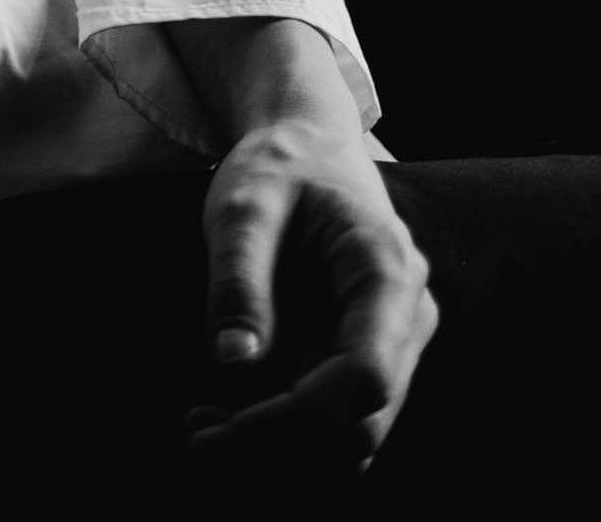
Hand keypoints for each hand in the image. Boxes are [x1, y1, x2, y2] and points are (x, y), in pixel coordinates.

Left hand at [171, 21, 437, 479]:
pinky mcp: (365, 362)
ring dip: (279, 454)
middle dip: (277, 449)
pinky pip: (334, 423)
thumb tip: (233, 361)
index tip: (223, 432)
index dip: (296, 419)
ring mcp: (393, 346)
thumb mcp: (243, 201)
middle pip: (359, 425)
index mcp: (387, 272)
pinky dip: (285, 437)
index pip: (364, 378)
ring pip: (351, 438)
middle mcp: (406, 319)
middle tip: (194, 440)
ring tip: (200, 430)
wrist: (309, 146)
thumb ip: (239, 275)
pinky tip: (226, 417)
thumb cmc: (279, 165)